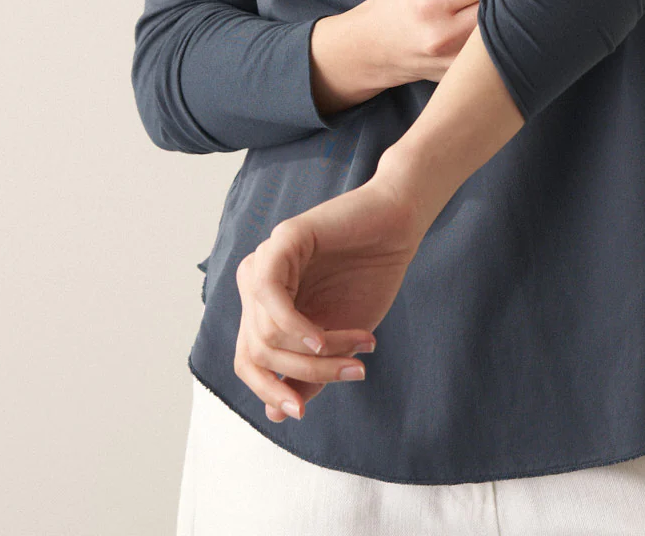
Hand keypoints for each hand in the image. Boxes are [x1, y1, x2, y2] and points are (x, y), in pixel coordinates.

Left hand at [233, 171, 426, 424]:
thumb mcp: (336, 339)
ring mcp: (264, 260)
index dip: (268, 392)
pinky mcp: (282, 240)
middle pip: (257, 352)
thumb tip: (276, 415)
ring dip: (317, 354)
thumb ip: (306, 371)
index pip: (247, 361)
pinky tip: (322, 338)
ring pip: (266, 332)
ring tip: (358, 351)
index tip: (300, 413)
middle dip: (305, 374)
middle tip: (352, 374)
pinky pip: (270, 295)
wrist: (397, 228)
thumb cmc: (369, 279)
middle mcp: (255, 282)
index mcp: (263, 306)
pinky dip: (296, 326)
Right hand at [356, 0, 524, 88]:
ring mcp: (456, 63)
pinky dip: (506, 33)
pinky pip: (499, 52)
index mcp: (432, 1)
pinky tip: (501, 23)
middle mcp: (445, 37)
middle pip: (505, 6)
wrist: (375, 48)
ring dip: (516, 11)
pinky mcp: (466, 77)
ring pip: (508, 31)